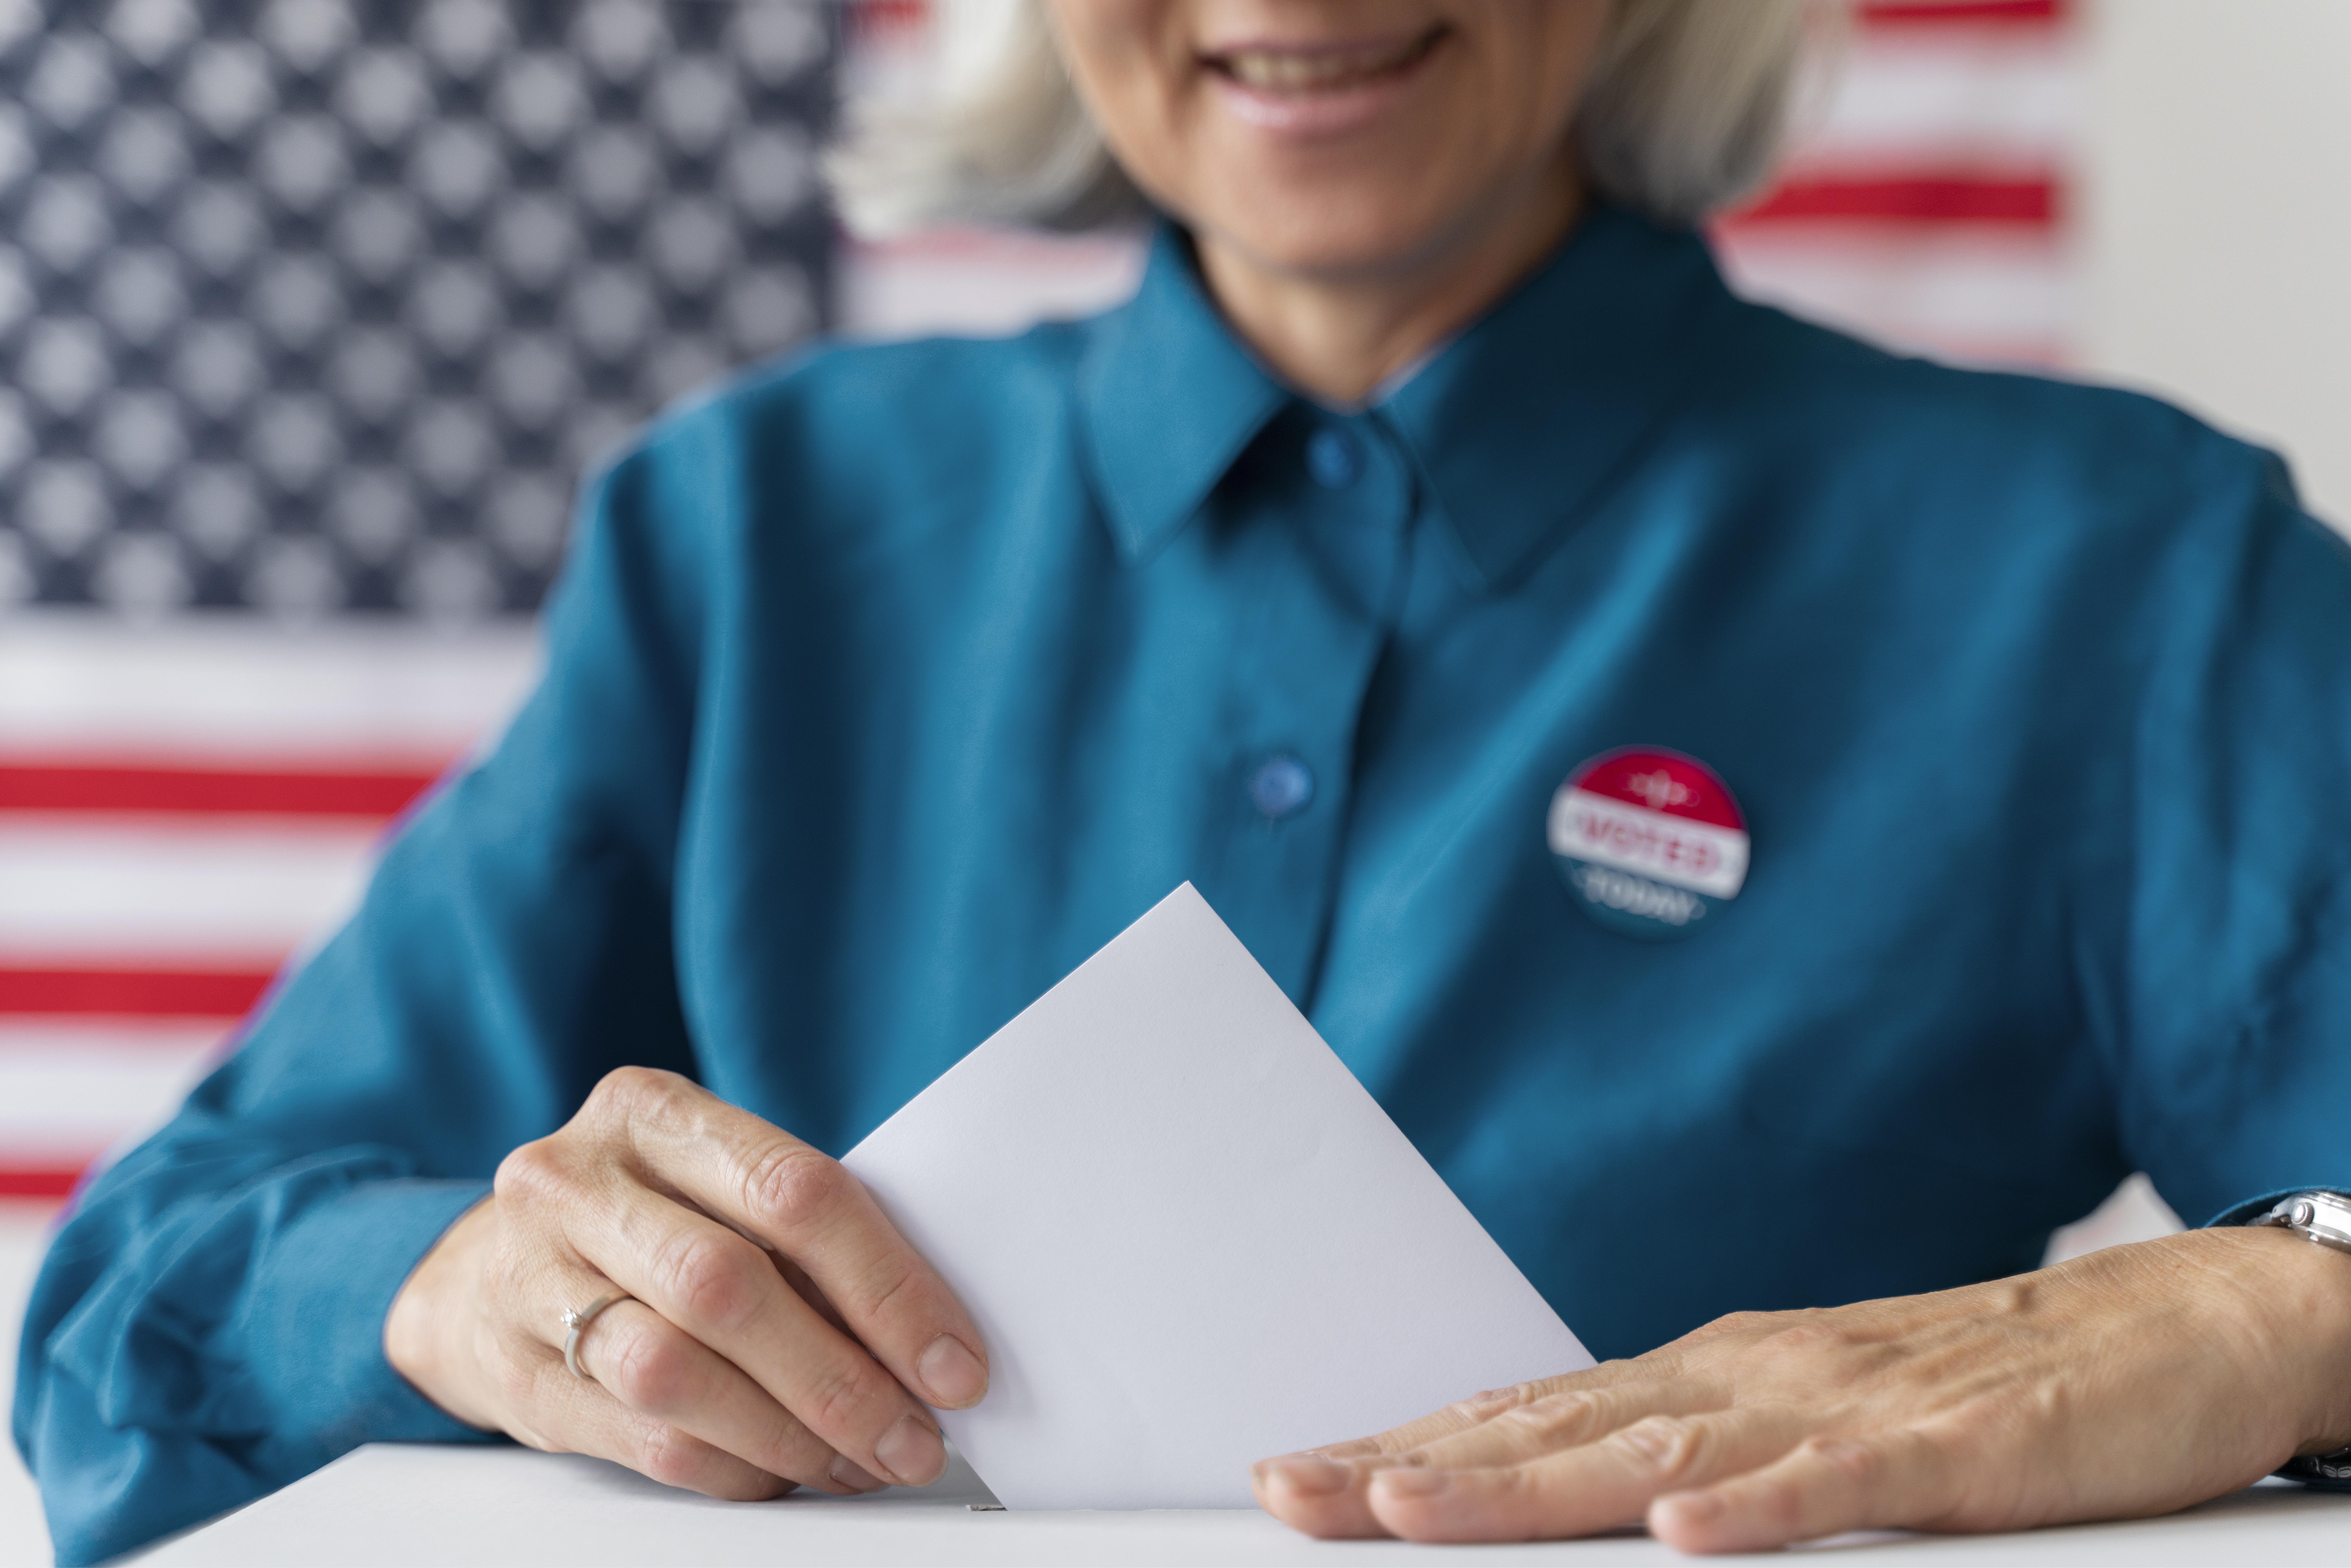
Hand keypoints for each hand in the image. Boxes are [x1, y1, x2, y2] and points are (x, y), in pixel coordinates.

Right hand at [384, 1067, 987, 1498]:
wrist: (478, 1270)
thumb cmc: (640, 1220)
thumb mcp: (710, 1186)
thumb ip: (802, 1236)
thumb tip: (928, 1341)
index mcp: (650, 1111)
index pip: (795, 1193)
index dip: (888, 1287)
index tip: (954, 1364)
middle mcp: (577, 1182)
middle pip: (731, 1289)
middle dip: (844, 1379)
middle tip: (917, 1437)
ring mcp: (530, 1276)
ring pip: (680, 1374)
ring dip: (792, 1436)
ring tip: (863, 1463)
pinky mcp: (516, 1373)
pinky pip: (646, 1439)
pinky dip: (735, 1468)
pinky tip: (789, 1475)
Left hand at [1253, 1227, 2350, 1551]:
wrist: (2157, 1335)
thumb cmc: (1964, 1388)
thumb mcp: (1802, 1426)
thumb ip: (1693, 1454)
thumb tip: (1576, 1493)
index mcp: (1709, 1379)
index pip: (1526, 1415)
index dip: (1408, 1447)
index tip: (1300, 1477)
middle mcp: (1747, 1379)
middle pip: (1552, 1430)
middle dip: (1416, 1467)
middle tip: (1294, 1492)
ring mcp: (1841, 1411)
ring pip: (1656, 1455)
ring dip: (1529, 1485)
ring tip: (1412, 1510)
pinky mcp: (1944, 1450)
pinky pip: (1834, 1487)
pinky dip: (1755, 1509)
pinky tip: (1679, 1535)